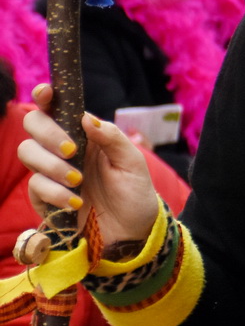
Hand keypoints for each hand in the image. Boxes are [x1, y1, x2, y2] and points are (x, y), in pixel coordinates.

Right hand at [17, 84, 160, 241]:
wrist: (134, 232)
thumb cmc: (134, 192)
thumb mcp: (132, 162)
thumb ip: (112, 137)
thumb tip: (87, 117)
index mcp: (85, 134)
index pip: (57, 109)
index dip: (46, 96)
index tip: (47, 93)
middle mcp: (63, 149)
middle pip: (34, 126)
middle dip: (48, 134)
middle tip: (71, 150)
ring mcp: (51, 172)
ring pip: (28, 153)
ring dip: (52, 166)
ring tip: (79, 181)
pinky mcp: (44, 197)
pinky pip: (35, 186)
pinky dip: (54, 193)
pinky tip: (76, 202)